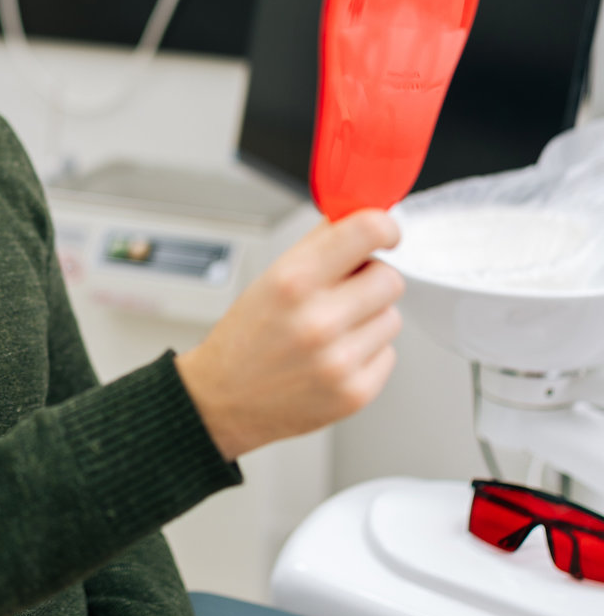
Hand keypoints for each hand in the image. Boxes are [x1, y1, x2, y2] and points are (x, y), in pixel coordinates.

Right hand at [175, 210, 403, 461]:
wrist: (223, 400)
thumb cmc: (246, 338)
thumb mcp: (271, 277)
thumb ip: (319, 244)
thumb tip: (362, 214)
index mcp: (293, 282)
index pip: (366, 232)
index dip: (385, 228)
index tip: (386, 235)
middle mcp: (317, 321)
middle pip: (390, 279)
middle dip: (371, 281)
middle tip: (344, 293)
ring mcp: (339, 361)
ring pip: (392, 318)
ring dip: (370, 320)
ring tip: (333, 331)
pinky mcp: (355, 393)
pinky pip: (388, 354)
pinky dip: (368, 354)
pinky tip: (335, 357)